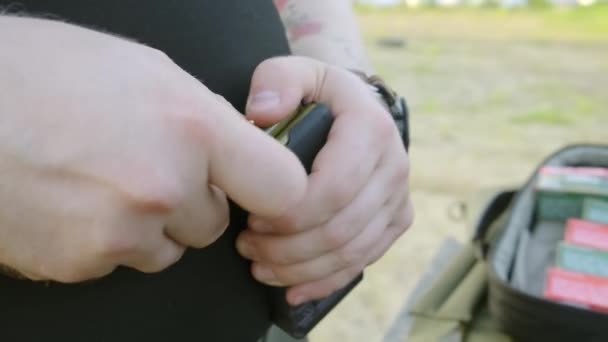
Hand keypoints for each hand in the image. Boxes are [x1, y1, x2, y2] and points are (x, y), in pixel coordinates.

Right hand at [0, 17, 305, 281]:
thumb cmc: (44, 72)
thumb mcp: (144, 70)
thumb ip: (204, 118)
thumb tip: (236, 150)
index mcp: (192, 127)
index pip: (283, 187)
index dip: (275, 190)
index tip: (262, 189)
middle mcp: (164, 187)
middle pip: (215, 223)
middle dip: (192, 202)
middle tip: (149, 168)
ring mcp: (122, 232)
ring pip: (169, 248)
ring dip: (151, 225)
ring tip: (102, 181)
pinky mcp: (84, 263)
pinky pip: (121, 260)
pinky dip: (107, 240)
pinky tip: (74, 202)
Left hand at [236, 56, 413, 304]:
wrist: (355, 110)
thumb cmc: (318, 94)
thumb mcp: (294, 71)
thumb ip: (276, 81)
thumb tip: (263, 113)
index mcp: (371, 130)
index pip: (335, 188)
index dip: (290, 213)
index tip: (253, 217)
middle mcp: (394, 166)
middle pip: (341, 228)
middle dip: (288, 248)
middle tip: (246, 246)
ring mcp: (398, 197)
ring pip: (351, 252)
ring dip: (300, 268)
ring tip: (258, 264)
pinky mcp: (395, 220)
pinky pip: (363, 261)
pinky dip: (325, 281)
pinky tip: (291, 289)